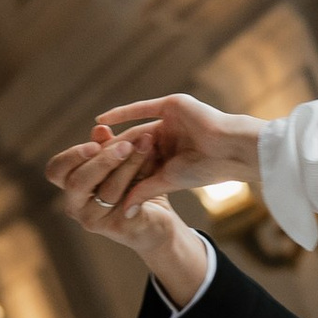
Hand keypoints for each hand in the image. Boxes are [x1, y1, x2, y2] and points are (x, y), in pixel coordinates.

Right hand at [44, 103, 250, 308]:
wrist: (155, 220)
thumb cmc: (131, 186)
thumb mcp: (117, 164)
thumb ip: (106, 147)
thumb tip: (100, 128)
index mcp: (69, 186)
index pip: (55, 170)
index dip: (71, 156)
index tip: (94, 144)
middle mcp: (75, 206)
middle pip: (78, 182)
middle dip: (104, 160)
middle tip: (126, 144)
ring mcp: (95, 220)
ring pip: (108, 190)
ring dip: (129, 165)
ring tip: (147, 145)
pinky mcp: (119, 228)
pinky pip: (128, 201)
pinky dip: (142, 179)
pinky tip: (155, 164)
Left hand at [84, 94, 264, 189]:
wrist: (229, 149)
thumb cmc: (206, 168)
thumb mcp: (169, 180)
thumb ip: (145, 190)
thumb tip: (124, 212)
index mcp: (171, 154)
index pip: (138, 162)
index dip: (119, 169)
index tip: (98, 180)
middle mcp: (168, 135)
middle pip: (133, 144)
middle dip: (112, 154)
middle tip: (87, 162)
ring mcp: (169, 119)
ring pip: (134, 128)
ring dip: (114, 137)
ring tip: (91, 145)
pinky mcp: (171, 105)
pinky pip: (140, 109)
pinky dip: (121, 114)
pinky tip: (101, 121)